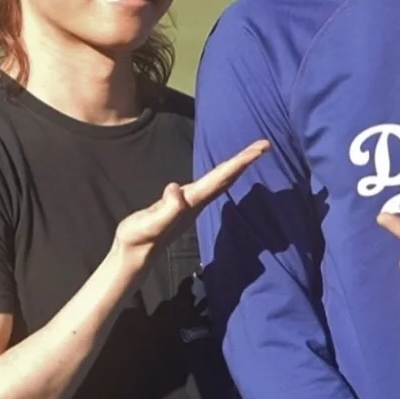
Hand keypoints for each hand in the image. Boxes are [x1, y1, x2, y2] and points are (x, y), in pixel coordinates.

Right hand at [114, 140, 268, 262]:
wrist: (134, 254)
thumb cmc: (138, 239)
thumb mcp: (150, 224)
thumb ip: (166, 210)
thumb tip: (176, 188)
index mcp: (191, 202)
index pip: (221, 178)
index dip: (240, 162)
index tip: (259, 149)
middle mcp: (196, 202)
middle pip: (226, 178)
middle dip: (245, 161)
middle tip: (265, 144)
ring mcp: (191, 204)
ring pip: (220, 181)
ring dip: (236, 167)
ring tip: (251, 154)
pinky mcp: (183, 205)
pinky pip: (210, 185)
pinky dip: (222, 175)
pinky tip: (224, 173)